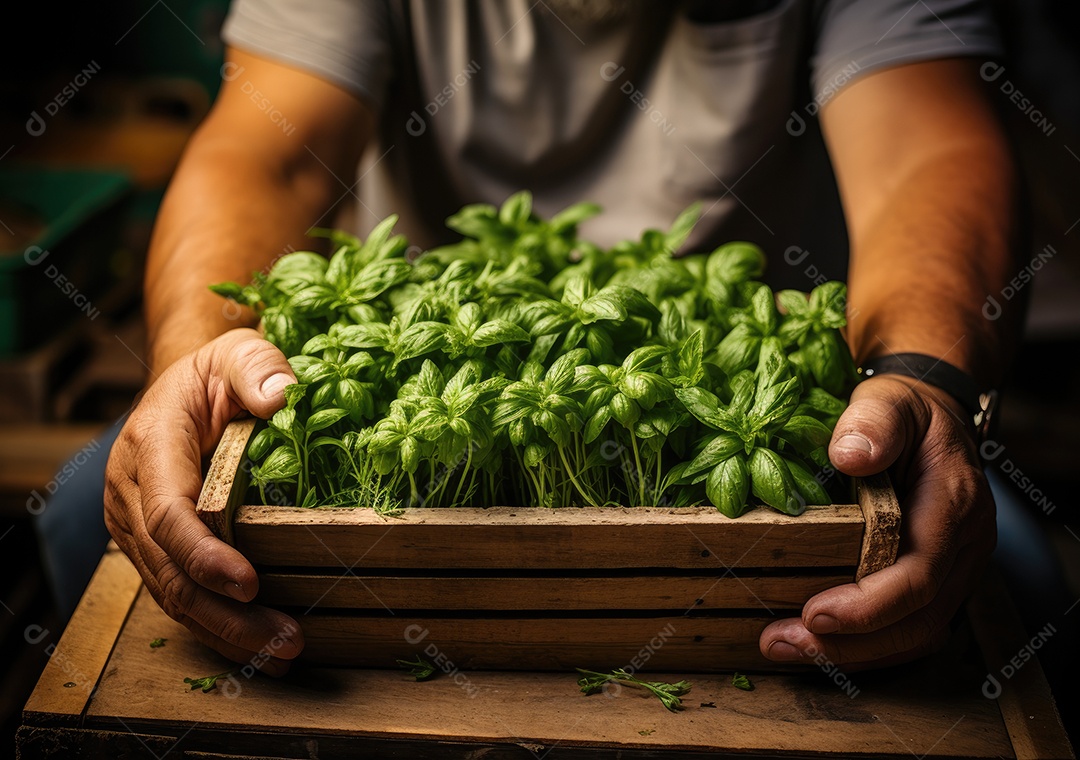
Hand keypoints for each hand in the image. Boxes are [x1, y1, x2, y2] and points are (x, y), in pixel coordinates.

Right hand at [105, 328, 303, 674]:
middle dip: (225, 613)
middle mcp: (132, 494)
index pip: (169, 512)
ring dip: (226, 632)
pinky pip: (178, 594)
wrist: (186, 388)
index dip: (205, 554)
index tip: (250, 585)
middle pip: (170, 570)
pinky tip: (259, 648)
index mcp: (151, 448)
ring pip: (172, 594)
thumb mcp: (239, 351)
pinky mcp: (153, 547)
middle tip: (285, 640)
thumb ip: (258, 368)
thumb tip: (282, 397)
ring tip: (283, 655)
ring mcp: (136, 526)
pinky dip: (217, 626)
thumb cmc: (217, 372)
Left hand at [758, 374, 995, 668]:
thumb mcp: (888, 400)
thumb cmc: (905, 409)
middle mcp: (966, 545)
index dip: (869, 604)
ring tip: (787, 648)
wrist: (930, 416)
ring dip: (852, 653)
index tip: (814, 614)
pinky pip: (910, 628)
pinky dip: (865, 645)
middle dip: (850, 643)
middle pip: (919, 619)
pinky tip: (815, 643)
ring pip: (917, 635)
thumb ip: (873, 422)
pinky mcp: (937, 581)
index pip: (920, 573)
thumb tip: (850, 456)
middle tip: (782, 642)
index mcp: (955, 503)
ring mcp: (956, 568)